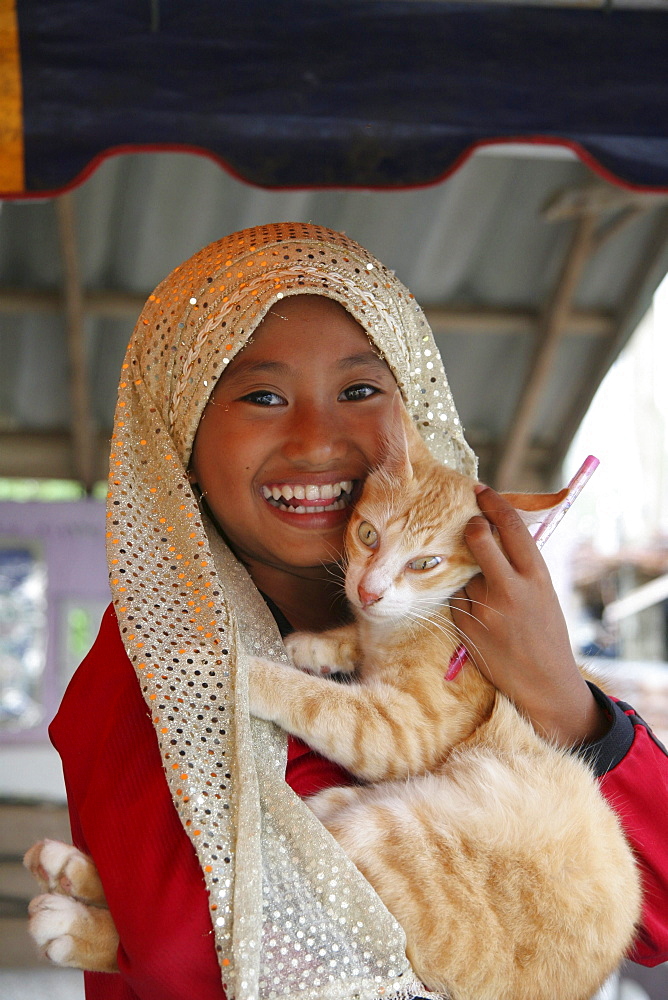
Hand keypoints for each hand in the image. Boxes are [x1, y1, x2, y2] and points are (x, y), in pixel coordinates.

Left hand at [450, 486, 608, 747]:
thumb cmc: (545, 631)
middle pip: (478, 538)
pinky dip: (464, 600)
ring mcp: (485, 608)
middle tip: (470, 525)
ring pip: (464, 571)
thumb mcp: (544, 592)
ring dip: (470, 575)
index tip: (481, 491)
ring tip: (492, 598)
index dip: (493, 503)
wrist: (543, 682)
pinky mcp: (466, 625)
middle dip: (470, 526)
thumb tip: (494, 527)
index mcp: (536, 576)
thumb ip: (522, 563)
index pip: (511, 526)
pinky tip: (482, 616)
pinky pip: (456, 597)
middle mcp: (510, 588)